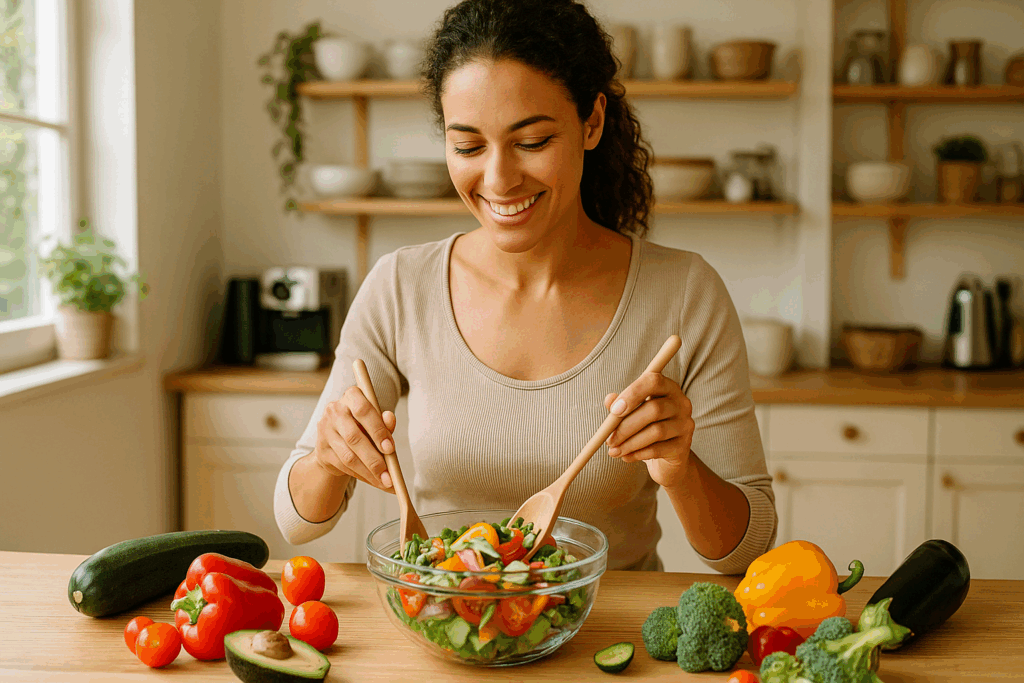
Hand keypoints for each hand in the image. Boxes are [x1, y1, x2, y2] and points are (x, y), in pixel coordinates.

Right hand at [313, 385, 395, 490]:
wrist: (339, 437)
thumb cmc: (364, 425)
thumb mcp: (376, 421)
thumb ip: (384, 421)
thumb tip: (390, 418)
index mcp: (352, 396)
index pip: (363, 410)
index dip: (378, 430)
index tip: (390, 449)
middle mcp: (334, 410)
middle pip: (354, 437)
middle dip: (374, 459)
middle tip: (389, 475)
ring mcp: (325, 430)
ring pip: (348, 456)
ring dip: (369, 473)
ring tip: (385, 482)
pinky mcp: (322, 450)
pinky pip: (343, 466)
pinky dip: (361, 476)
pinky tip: (373, 480)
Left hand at [603, 371, 694, 489]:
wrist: (667, 455)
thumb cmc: (646, 426)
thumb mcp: (632, 413)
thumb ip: (620, 405)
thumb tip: (609, 400)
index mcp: (667, 387)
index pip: (653, 381)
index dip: (632, 394)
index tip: (614, 410)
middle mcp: (681, 403)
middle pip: (654, 409)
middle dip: (626, 426)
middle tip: (609, 440)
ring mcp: (685, 424)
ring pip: (656, 432)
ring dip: (630, 443)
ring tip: (614, 451)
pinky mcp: (683, 445)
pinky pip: (658, 449)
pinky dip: (638, 454)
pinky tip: (626, 457)